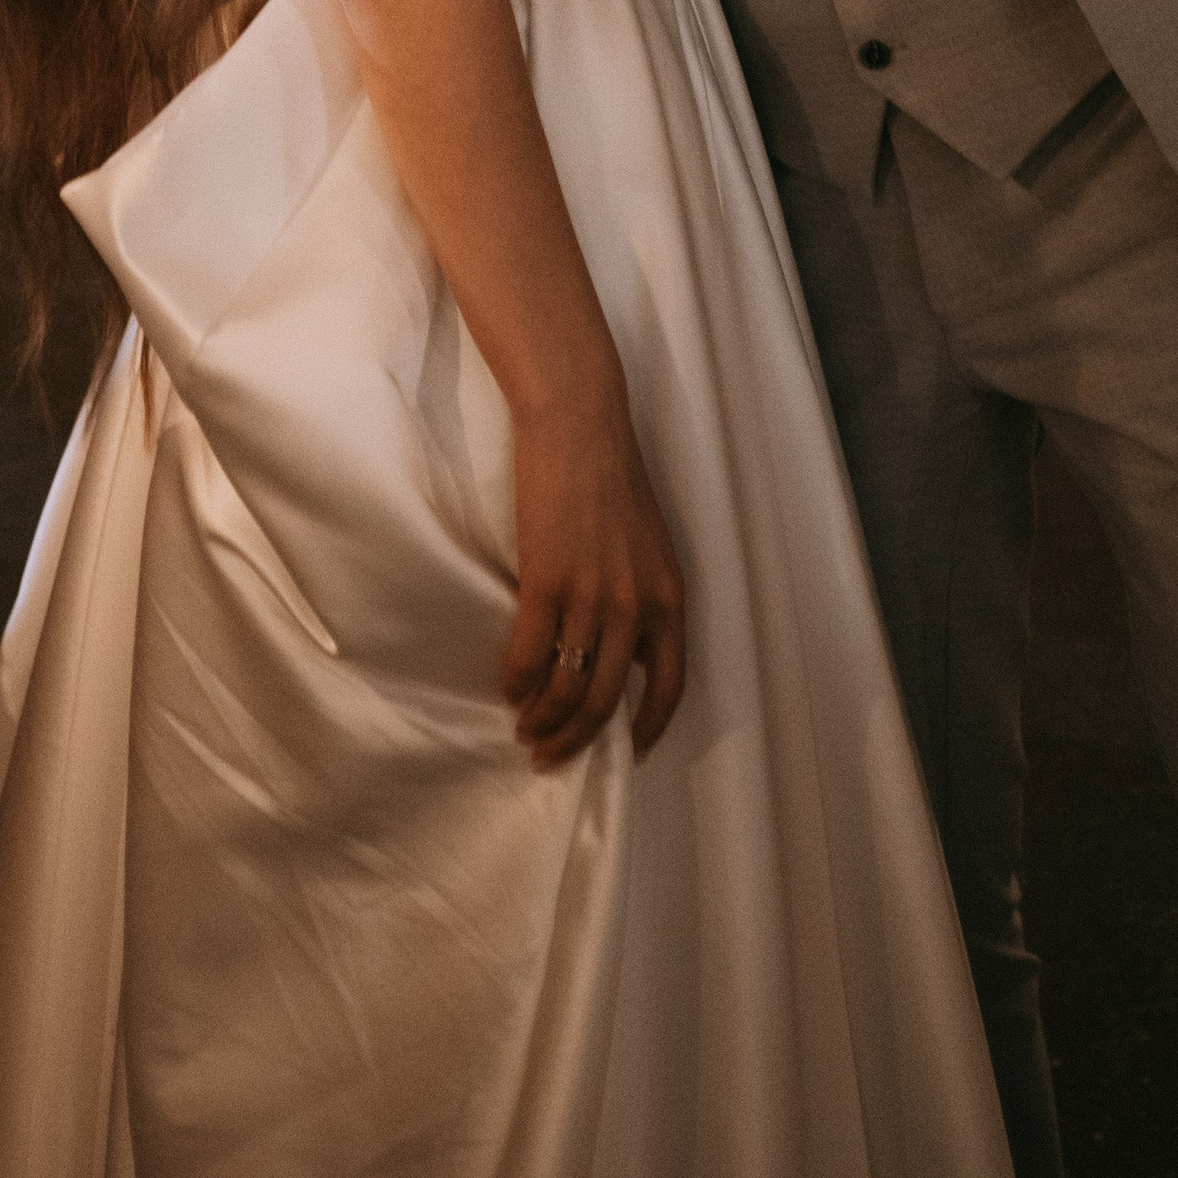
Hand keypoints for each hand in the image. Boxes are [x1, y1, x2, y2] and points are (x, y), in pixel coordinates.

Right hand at [501, 375, 688, 768]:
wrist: (579, 422)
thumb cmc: (612, 474)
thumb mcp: (651, 544)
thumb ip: (648, 600)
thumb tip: (632, 657)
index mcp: (670, 597)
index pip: (670, 686)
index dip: (649, 728)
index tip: (628, 753)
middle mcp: (636, 606)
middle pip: (609, 700)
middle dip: (578, 739)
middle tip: (551, 755)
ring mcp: (591, 595)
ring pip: (568, 685)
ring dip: (544, 718)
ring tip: (525, 729)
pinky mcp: (547, 579)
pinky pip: (529, 652)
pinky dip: (516, 681)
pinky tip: (507, 690)